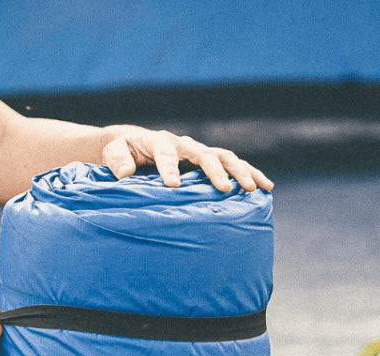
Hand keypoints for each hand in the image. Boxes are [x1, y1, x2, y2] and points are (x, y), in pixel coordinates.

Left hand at [101, 126, 273, 192]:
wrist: (134, 145)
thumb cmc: (122, 153)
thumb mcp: (114, 154)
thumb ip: (117, 161)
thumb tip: (125, 174)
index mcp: (159, 142)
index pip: (166, 153)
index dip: (169, 168)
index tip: (173, 186)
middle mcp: (184, 144)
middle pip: (204, 154)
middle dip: (216, 171)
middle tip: (225, 188)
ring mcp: (199, 152)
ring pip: (226, 158)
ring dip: (241, 172)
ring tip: (256, 188)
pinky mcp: (209, 162)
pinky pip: (233, 166)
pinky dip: (250, 174)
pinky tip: (266, 188)